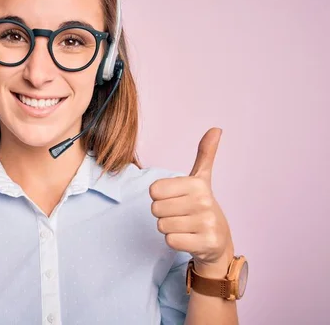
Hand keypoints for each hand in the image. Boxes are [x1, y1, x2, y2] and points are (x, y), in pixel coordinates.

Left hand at [150, 128, 233, 275]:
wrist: (218, 240)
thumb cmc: (201, 206)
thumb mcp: (201, 179)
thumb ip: (205, 154)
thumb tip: (216, 129)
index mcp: (197, 184)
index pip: (153, 191)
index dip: (160, 197)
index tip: (176, 199)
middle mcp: (204, 202)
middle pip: (156, 209)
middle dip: (164, 214)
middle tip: (180, 214)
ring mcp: (206, 224)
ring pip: (162, 226)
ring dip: (169, 228)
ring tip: (185, 226)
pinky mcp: (206, 244)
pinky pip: (171, 241)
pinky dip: (175, 242)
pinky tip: (189, 238)